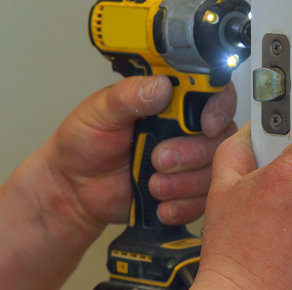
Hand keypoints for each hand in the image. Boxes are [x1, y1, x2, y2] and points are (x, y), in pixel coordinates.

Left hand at [0, 75, 238, 289]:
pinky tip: (160, 204)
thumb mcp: (98, 112)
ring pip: (213, 170)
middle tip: (159, 159)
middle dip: (192, 153)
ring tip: (153, 185)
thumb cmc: (82, 144)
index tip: (204, 125)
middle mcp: (185, 128)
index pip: (214, 94)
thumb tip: (160, 86)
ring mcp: (189, 160)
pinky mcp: (187, 190)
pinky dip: (183, 206)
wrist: (72, 189)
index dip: (218, 109)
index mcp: (169, 100)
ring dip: (186, 182)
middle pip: (219, 137)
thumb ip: (128, 95)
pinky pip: (204, 200)